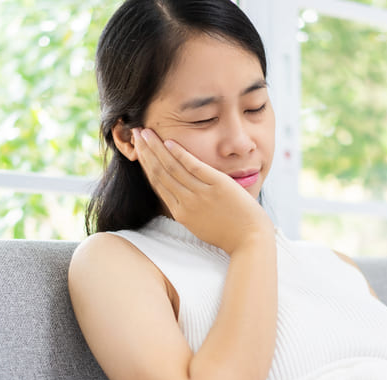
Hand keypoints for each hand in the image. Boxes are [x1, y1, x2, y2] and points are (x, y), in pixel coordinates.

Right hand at [132, 127, 271, 253]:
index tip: (138, 149)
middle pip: (160, 173)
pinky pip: (194, 167)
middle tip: (136, 133)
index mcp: (181, 213)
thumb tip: (180, 195)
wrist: (250, 240)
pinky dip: (180, 153)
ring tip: (146, 132)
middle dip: (146, 151)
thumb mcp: (201, 225)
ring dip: (156, 148)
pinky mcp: (218, 186)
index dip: (146, 164)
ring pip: (172, 168)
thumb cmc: (229, 234)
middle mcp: (186, 203)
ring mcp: (201, 194)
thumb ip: (189, 209)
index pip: (157, 184)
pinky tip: (169, 141)